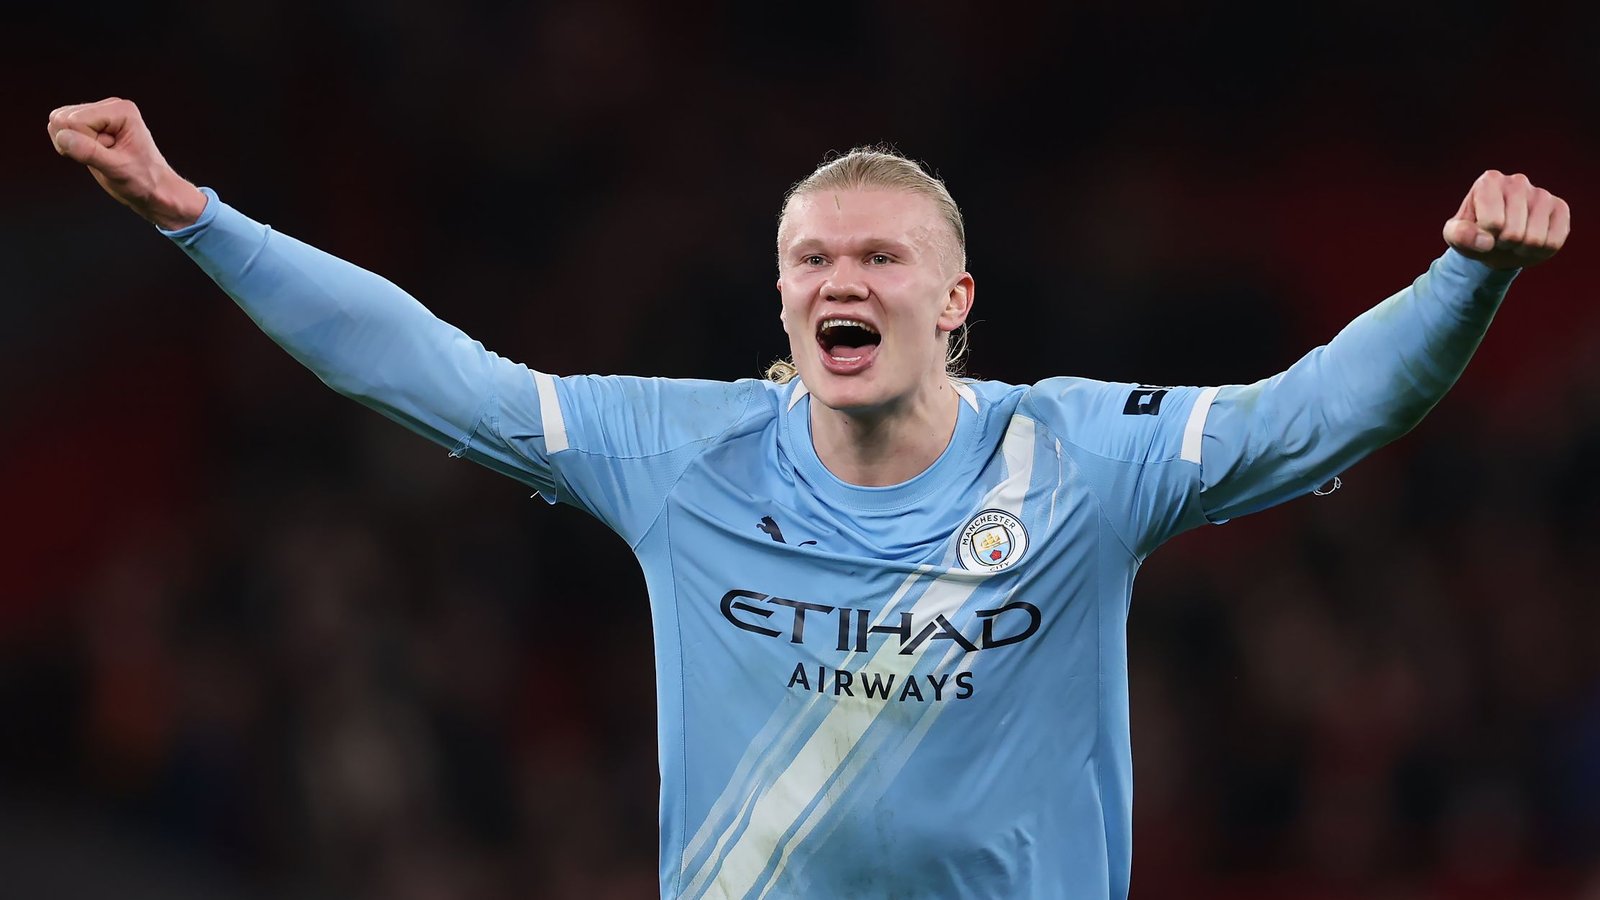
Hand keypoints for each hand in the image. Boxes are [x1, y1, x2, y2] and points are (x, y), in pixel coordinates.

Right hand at [47, 98, 207, 230]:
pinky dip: (71, 146)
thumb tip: (62, 136)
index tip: (111, 156)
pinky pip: (59, 130)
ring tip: (103, 156)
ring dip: (74, 145)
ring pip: (57, 123)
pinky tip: (95, 154)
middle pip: (62, 118)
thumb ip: (89, 152)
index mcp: (120, 110)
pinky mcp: (89, 124)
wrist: (153, 190)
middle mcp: (108, 106)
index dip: (85, 144)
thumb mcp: (117, 170)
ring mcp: (97, 114)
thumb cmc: (144, 180)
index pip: (74, 121)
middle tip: (106, 156)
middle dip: (78, 143)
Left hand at [1443, 170, 1569, 269]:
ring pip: (1535, 239)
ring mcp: (1542, 194)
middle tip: (1499, 238)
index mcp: (1489, 181)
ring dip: (1521, 249)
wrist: (1494, 241)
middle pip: (1514, 233)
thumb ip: (1459, 235)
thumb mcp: (1455, 236)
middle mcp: (1518, 181)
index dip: (1485, 238)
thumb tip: (1486, 241)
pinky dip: (1540, 251)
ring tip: (1513, 241)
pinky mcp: (1560, 208)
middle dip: (1503, 244)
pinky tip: (1530, 242)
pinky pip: (1554, 242)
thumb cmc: (1473, 233)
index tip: (1482, 233)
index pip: (1492, 222)